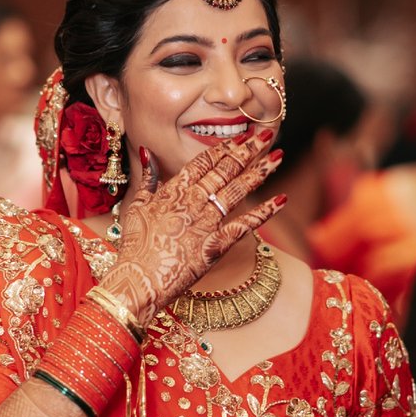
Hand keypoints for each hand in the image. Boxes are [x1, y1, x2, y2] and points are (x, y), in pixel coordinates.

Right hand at [97, 128, 284, 324]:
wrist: (137, 280)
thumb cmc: (134, 246)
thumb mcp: (137, 206)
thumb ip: (147, 177)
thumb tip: (147, 151)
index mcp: (173, 191)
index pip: (204, 161)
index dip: (225, 147)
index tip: (241, 136)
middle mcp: (193, 202)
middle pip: (225, 170)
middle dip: (247, 151)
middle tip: (265, 135)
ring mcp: (206, 223)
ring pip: (237, 191)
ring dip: (259, 172)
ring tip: (277, 158)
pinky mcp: (216, 246)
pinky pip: (245, 225)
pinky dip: (265, 212)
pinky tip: (281, 199)